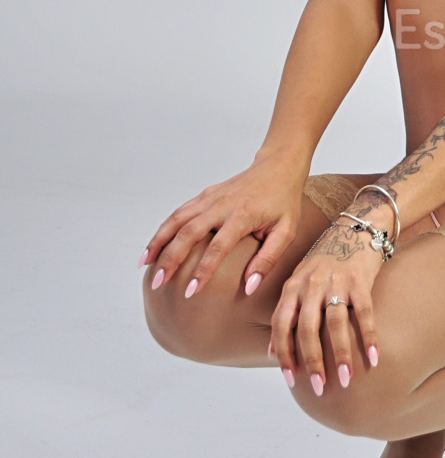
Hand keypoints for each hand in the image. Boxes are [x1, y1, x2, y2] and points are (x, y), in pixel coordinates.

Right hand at [140, 157, 307, 297]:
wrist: (278, 166)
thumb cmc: (285, 201)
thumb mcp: (286, 231)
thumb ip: (268, 259)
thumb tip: (249, 287)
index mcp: (242, 215)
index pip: (217, 247)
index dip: (202, 271)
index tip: (190, 292)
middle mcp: (221, 204)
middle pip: (188, 232)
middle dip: (170, 259)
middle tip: (158, 283)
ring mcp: (210, 197)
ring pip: (177, 220)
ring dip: (159, 242)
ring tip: (145, 265)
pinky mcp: (205, 195)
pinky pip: (179, 213)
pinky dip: (163, 229)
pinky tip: (154, 246)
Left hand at [271, 221, 386, 394]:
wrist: (357, 227)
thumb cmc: (327, 260)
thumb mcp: (300, 280)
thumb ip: (287, 312)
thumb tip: (270, 352)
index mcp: (293, 286)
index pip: (281, 324)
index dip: (284, 353)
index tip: (290, 380)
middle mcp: (311, 284)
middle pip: (306, 328)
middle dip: (312, 361)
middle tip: (318, 388)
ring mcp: (336, 281)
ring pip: (335, 324)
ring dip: (341, 355)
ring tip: (345, 380)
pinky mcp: (361, 280)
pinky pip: (364, 313)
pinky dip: (369, 337)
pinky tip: (374, 358)